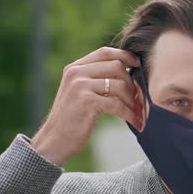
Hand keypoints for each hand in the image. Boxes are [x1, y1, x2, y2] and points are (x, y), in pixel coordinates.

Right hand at [30, 47, 141, 165]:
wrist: (54, 141)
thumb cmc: (72, 118)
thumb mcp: (79, 91)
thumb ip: (96, 78)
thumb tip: (127, 71)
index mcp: (74, 68)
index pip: (105, 52)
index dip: (125, 55)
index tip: (138, 64)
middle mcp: (76, 73)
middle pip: (116, 66)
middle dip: (132, 82)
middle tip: (138, 97)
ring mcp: (80, 86)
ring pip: (120, 85)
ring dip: (132, 100)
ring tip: (137, 111)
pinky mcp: (86, 102)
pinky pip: (117, 104)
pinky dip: (130, 114)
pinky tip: (135, 122)